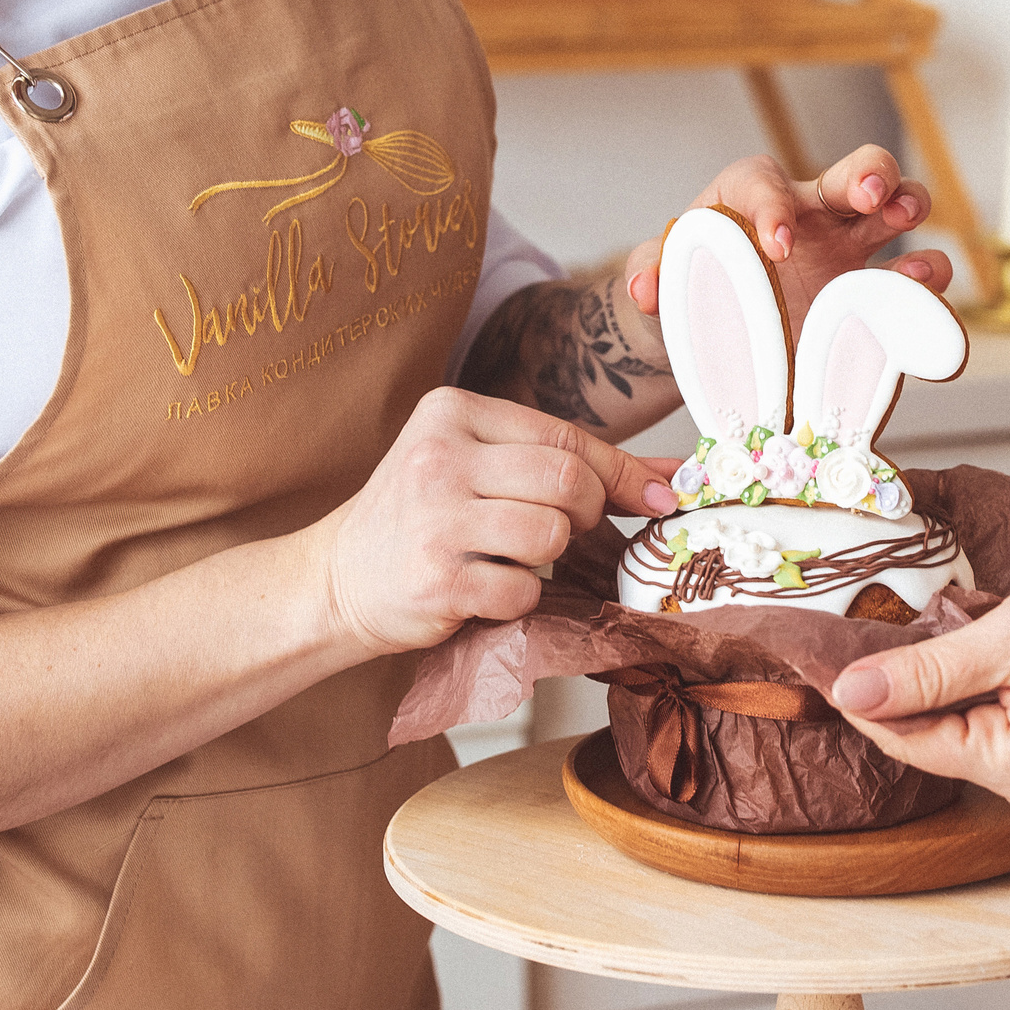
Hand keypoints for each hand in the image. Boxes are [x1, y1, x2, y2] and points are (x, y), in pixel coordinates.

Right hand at [318, 387, 676, 657]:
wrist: (338, 579)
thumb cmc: (422, 517)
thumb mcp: (477, 465)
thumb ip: (564, 462)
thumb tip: (670, 480)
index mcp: (451, 411)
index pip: (564, 436)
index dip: (620, 472)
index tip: (656, 496)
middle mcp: (438, 457)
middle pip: (566, 482)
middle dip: (583, 514)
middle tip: (560, 530)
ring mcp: (434, 520)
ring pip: (551, 535)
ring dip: (548, 558)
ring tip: (508, 555)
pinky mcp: (436, 580)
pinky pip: (523, 590)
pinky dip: (518, 597)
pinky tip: (484, 587)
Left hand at [622, 145, 953, 327]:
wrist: (719, 335)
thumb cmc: (691, 290)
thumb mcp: (661, 279)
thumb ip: (651, 273)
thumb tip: (647, 288)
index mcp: (753, 197)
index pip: (763, 183)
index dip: (772, 207)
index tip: (775, 247)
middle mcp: (814, 212)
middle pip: (854, 171)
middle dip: (869, 174)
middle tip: (870, 196)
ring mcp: (852, 251)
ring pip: (900, 210)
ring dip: (912, 224)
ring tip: (915, 258)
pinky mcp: (874, 295)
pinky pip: (915, 286)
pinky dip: (930, 299)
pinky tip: (929, 317)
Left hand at [827, 561, 1009, 815]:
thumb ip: (929, 670)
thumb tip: (850, 693)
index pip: (905, 737)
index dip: (858, 692)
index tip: (815, 646)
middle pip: (925, 734)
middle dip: (897, 680)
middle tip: (862, 617)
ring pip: (950, 723)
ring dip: (931, 676)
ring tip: (916, 619)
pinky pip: (980, 717)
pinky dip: (964, 680)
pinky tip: (960, 639)